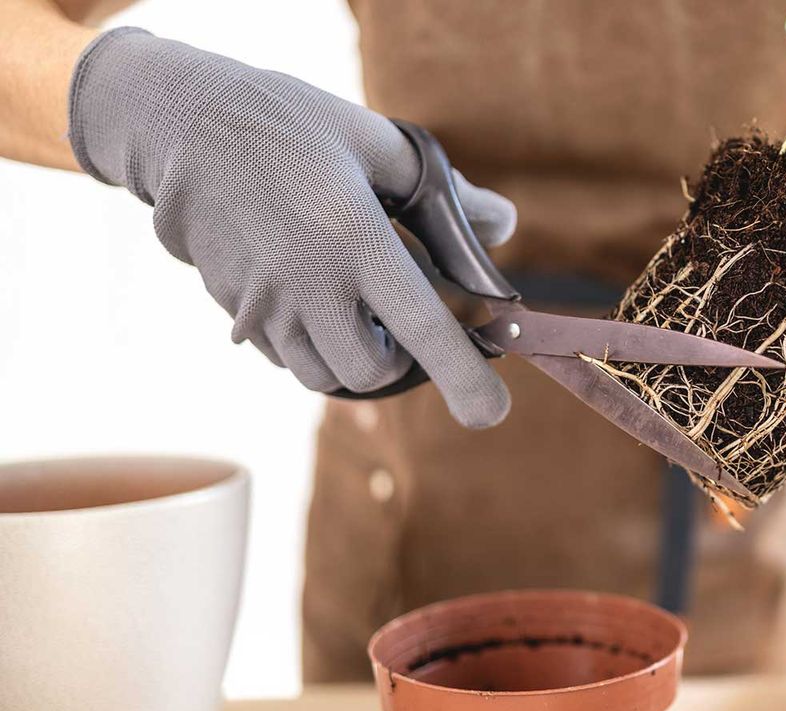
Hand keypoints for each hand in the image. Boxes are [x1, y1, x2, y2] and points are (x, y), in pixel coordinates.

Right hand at [68, 29, 515, 427]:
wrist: (184, 122)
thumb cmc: (292, 123)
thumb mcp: (379, 142)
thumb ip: (446, 195)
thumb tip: (503, 226)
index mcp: (355, 238)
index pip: (422, 328)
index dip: (463, 377)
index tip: (492, 414)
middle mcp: (307, 283)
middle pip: (370, 373)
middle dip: (399, 359)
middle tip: (399, 316)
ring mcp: (263, 303)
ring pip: (321, 375)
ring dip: (352, 356)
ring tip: (354, 302)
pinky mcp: (232, 309)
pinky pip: (284, 355)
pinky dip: (311, 343)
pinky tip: (310, 291)